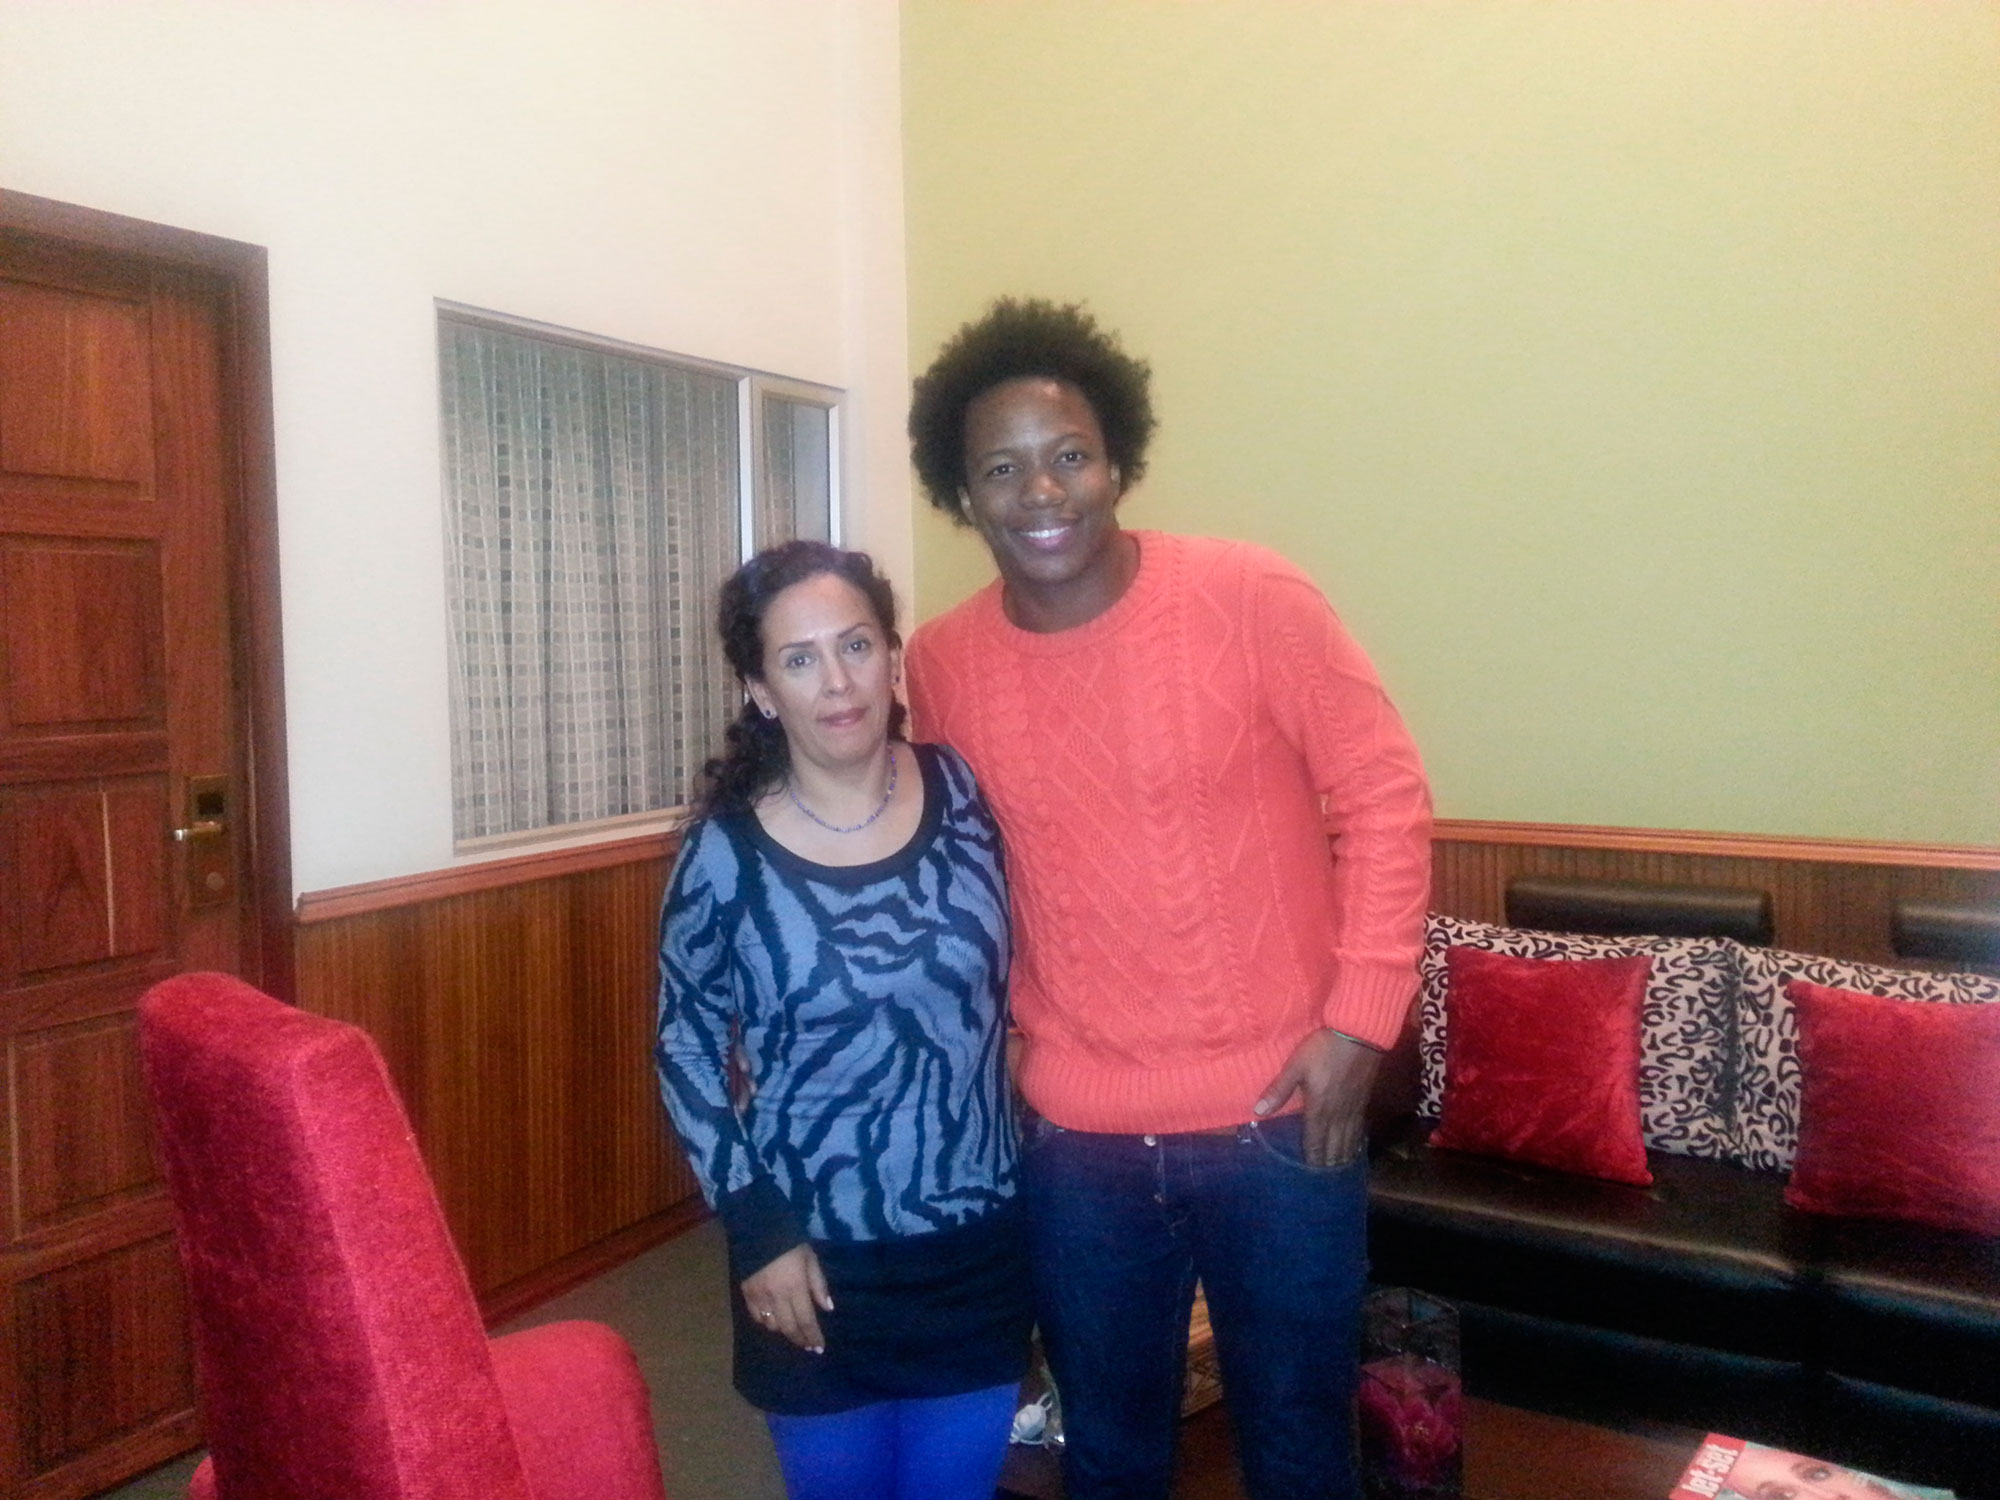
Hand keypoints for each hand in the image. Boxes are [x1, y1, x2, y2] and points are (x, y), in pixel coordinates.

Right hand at [741, 1243, 832, 1353]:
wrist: (759, 1229)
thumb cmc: (790, 1243)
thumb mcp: (811, 1259)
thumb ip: (819, 1285)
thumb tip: (828, 1309)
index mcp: (796, 1287)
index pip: (806, 1320)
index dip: (813, 1337)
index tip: (819, 1348)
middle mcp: (777, 1297)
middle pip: (789, 1328)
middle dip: (800, 1340)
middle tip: (808, 1346)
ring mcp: (760, 1297)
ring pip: (772, 1326)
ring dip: (784, 1331)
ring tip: (792, 1331)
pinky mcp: (746, 1294)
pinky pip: (757, 1317)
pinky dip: (766, 1322)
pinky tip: (773, 1320)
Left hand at [1253, 1028, 1383, 1166]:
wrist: (1359, 1035)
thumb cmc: (1324, 1049)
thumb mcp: (1296, 1066)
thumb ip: (1279, 1090)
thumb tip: (1258, 1112)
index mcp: (1319, 1110)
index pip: (1314, 1142)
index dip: (1312, 1159)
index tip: (1308, 1175)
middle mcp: (1337, 1115)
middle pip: (1333, 1147)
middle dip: (1328, 1164)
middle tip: (1324, 1182)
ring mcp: (1353, 1109)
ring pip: (1349, 1141)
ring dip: (1343, 1157)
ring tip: (1339, 1171)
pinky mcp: (1363, 1101)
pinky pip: (1359, 1129)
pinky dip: (1356, 1143)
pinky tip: (1355, 1147)